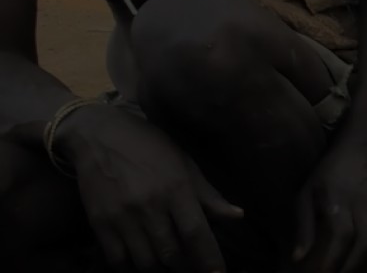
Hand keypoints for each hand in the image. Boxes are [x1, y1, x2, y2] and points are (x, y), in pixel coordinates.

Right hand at [61, 105, 242, 272]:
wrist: (99, 136)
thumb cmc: (150, 146)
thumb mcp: (185, 163)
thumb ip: (209, 195)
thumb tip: (238, 216)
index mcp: (175, 188)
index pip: (196, 234)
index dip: (209, 260)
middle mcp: (149, 206)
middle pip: (171, 254)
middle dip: (186, 267)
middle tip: (194, 268)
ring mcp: (121, 216)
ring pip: (145, 262)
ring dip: (161, 269)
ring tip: (171, 265)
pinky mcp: (99, 223)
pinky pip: (117, 260)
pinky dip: (132, 267)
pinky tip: (143, 261)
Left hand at [292, 142, 366, 272]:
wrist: (362, 146)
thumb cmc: (329, 170)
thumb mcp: (306, 192)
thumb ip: (303, 225)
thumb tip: (297, 258)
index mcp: (338, 201)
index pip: (341, 235)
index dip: (332, 260)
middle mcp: (361, 206)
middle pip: (365, 242)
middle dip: (352, 267)